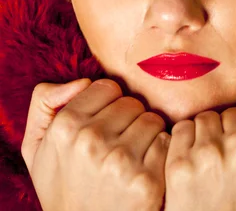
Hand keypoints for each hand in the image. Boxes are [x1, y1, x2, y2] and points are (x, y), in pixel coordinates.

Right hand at [21, 79, 169, 210]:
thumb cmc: (62, 185)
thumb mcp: (37, 147)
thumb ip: (46, 102)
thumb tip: (82, 80)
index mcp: (66, 127)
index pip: (107, 87)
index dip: (108, 105)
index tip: (103, 124)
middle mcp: (92, 141)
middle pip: (133, 102)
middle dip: (129, 120)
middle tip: (119, 143)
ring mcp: (121, 161)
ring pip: (153, 120)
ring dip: (147, 135)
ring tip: (132, 156)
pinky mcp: (148, 180)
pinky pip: (167, 142)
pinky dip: (161, 152)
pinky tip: (146, 167)